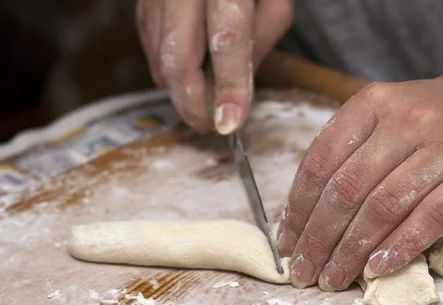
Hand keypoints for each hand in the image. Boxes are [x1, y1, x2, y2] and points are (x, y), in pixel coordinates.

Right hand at [136, 0, 292, 132]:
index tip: (229, 124)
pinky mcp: (143, 0)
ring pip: (159, 54)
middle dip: (192, 102)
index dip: (229, 86)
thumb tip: (236, 89)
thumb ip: (260, 41)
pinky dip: (166, 72)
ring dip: (179, 91)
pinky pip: (149, 46)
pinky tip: (183, 80)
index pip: (228, 39)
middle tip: (208, 128)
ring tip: (202, 105)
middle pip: (177, 55)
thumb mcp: (274, 1)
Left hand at [277, 71, 442, 290]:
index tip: (287, 241)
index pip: (320, 161)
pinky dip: (399, 248)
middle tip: (304, 271)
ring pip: (384, 208)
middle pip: (347, 189)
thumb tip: (306, 216)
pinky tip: (377, 269)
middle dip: (318, 238)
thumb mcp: (387, 116)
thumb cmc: (436, 119)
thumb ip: (349, 152)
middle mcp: (406, 119)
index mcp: (373, 103)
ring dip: (351, 251)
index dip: (298, 207)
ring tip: (333, 278)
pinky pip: (430, 218)